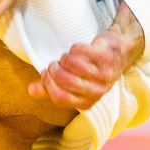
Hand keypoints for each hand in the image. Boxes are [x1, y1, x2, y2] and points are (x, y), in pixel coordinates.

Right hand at [27, 2, 144, 110]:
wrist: (118, 53)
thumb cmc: (91, 69)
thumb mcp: (73, 83)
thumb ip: (51, 87)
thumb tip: (31, 91)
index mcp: (87, 102)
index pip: (59, 97)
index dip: (48, 83)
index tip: (46, 72)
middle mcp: (97, 92)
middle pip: (64, 80)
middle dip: (55, 68)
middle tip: (57, 63)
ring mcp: (103, 75)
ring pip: (72, 64)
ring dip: (65, 57)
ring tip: (69, 57)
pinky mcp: (105, 57)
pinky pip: (80, 51)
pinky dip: (75, 47)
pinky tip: (79, 50)